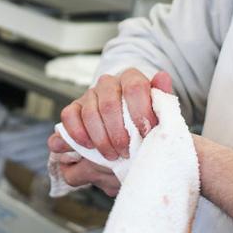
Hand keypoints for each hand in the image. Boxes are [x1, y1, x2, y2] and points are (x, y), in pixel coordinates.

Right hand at [47, 69, 172, 195]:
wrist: (127, 137)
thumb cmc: (144, 125)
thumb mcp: (159, 116)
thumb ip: (162, 98)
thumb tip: (163, 77)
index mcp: (131, 79)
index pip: (134, 87)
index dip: (140, 112)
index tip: (145, 134)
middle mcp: (108, 83)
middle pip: (110, 103)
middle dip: (118, 132)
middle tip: (127, 152)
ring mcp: (89, 95)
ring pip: (89, 112)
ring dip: (101, 138)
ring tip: (112, 155)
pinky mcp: (74, 108)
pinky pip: (69, 116)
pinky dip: (78, 133)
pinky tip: (89, 146)